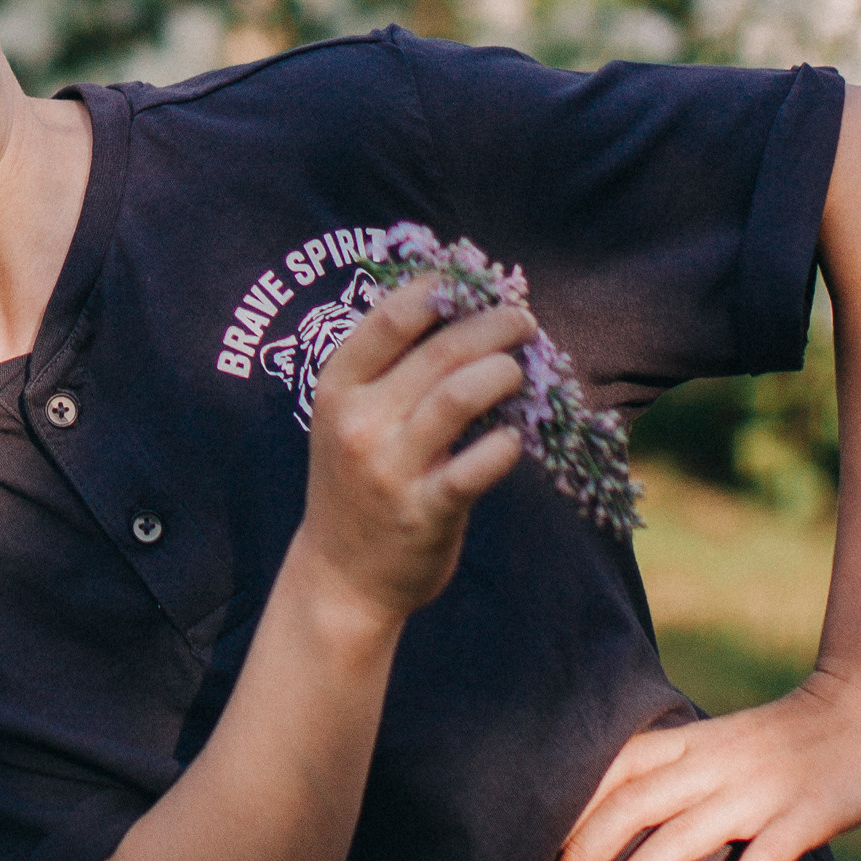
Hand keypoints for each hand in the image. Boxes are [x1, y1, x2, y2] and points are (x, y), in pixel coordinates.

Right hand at [298, 280, 535, 627]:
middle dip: (492, 325)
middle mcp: (359, 421)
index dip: (441, 290)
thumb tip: (459, 306)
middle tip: (523, 321)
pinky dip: (504, 447)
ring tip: (520, 371)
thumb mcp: (350, 416)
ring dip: (502, 374)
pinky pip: (477, 467)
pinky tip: (513, 440)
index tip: (475, 285)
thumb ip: (389, 368)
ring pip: (458, 397)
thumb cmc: (356, 480)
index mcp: (337, 387)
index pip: (391, 317)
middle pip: (439, 351)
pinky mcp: (425, 511)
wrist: (341, 575)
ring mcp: (391, 467)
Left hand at [550, 666, 860, 860]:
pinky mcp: (805, 815)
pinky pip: (765, 859)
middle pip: (633, 803)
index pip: (614, 768)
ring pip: (683, 834)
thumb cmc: (790, 736)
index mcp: (691, 741)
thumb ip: (681, 771)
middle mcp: (714, 763)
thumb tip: (627, 816)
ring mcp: (758, 790)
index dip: (572, 808)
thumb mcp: (723, 742)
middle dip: (586, 849)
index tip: (538, 849)